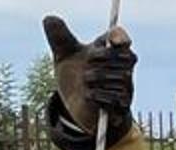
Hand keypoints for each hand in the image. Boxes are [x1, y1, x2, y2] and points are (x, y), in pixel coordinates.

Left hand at [44, 16, 135, 147]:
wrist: (79, 105)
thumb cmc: (75, 76)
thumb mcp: (64, 55)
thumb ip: (59, 37)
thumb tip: (50, 19)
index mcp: (110, 50)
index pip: (120, 37)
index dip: (118, 36)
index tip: (111, 40)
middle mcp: (123, 67)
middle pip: (118, 57)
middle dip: (98, 60)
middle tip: (86, 67)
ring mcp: (126, 86)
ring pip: (117, 77)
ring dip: (95, 79)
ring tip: (86, 84)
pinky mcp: (123, 105)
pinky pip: (114, 97)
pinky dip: (97, 96)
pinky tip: (89, 96)